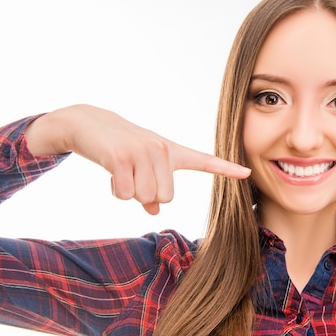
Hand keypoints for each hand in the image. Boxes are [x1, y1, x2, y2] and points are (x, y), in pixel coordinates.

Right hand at [25, 104, 250, 214]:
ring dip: (128, 191)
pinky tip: (110, 172)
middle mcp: (162, 149)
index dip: (226, 168)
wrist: (87, 123)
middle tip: (132, 175)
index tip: (247, 172)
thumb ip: (152, 190)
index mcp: (172, 152)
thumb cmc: (119, 149)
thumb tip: (154, 212)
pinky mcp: (121, 157)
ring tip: (120, 171)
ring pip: (144, 197)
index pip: (205, 161)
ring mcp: (143, 152)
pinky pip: (125, 193)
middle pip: (165, 198)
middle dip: (145, 195)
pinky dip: (115, 190)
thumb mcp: (140, 169)